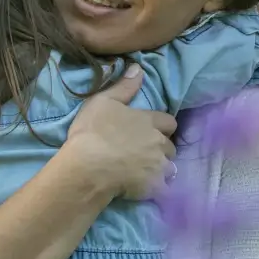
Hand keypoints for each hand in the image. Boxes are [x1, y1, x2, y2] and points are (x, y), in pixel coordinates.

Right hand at [60, 66, 177, 200]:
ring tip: (145, 173)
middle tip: (145, 154)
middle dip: (161, 149)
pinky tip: (146, 189)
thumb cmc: (92, 132)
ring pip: (169, 168)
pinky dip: (158, 189)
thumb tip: (139, 68)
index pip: (169, 122)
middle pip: (170, 146)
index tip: (152, 132)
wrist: (88, 166)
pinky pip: (164, 189)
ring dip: (160, 169)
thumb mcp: (102, 101)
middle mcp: (159, 142)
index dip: (162, 127)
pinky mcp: (154, 187)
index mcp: (149, 121)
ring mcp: (158, 166)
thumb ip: (123, 86)